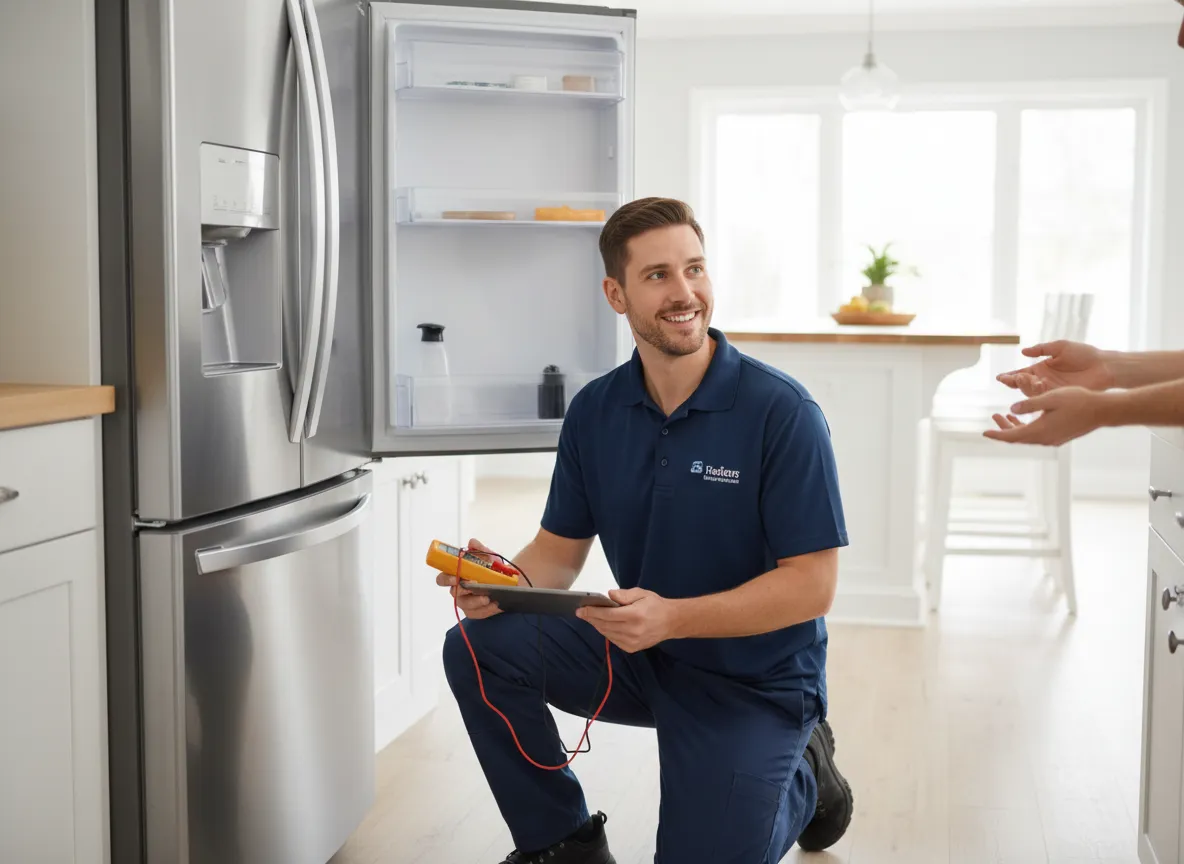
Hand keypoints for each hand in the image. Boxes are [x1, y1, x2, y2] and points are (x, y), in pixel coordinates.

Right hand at [433, 537, 514, 619]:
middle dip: (462, 590)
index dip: (446, 579)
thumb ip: (480, 549)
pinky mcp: (476, 611)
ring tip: (487, 597)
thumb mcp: (489, 557)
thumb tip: (472, 542)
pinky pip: (477, 614)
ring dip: (475, 602)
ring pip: (465, 605)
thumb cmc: (493, 569)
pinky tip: (495, 603)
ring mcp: (466, 602)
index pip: (442, 578)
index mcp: (457, 575)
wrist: (509, 581)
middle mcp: (458, 589)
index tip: (456, 577)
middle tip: (473, 586)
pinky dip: (486, 610)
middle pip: (453, 593)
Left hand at [576, 587, 678, 653]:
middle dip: (591, 618)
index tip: (580, 609)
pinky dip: (606, 632)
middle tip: (582, 612)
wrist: (671, 622)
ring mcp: (632, 642)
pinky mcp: (632, 648)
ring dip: (597, 626)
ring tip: (590, 618)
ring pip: (607, 634)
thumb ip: (624, 595)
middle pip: (604, 625)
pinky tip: (603, 625)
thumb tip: (609, 595)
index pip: (607, 615)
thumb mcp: (641, 593)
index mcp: (635, 615)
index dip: (592, 612)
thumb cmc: (655, 605)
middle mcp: (633, 631)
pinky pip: (613, 640)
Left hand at [983, 387, 1109, 445]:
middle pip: (1017, 438)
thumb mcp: (1050, 397)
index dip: (997, 434)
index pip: (1011, 437)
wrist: (1102, 410)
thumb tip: (1012, 409)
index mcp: (1040, 431)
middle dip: (1003, 429)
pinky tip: (1023, 417)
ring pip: (1027, 436)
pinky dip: (1026, 427)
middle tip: (993, 417)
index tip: (983, 432)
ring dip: (1014, 427)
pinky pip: (1036, 435)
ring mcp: (1052, 439)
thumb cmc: (1078, 400)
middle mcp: (1045, 439)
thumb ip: (1030, 404)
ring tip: (1003, 415)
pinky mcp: (1059, 436)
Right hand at [996, 340, 1114, 396]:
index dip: (1010, 376)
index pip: (1021, 373)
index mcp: (1042, 368)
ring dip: (1025, 386)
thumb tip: (1023, 351)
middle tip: (1013, 378)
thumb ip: (1041, 349)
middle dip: (1014, 382)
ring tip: (1022, 379)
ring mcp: (1051, 390)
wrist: (1103, 366)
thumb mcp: (1060, 347)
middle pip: (1023, 384)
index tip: (1000, 377)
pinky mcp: (1060, 396)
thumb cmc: (1084, 354)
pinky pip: (1044, 397)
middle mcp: (1043, 380)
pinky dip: (1038, 392)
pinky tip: (1037, 384)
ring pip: (1031, 392)